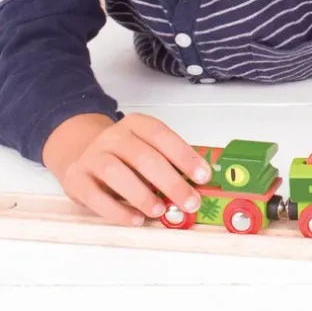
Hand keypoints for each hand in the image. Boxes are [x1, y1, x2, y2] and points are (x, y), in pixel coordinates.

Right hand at [41, 113, 210, 226]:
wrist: (79, 151)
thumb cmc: (124, 154)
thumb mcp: (146, 147)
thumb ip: (168, 161)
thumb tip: (197, 182)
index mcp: (136, 124)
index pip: (162, 136)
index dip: (185, 156)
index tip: (203, 176)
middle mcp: (113, 136)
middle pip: (144, 157)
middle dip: (171, 182)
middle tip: (189, 202)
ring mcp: (92, 156)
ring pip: (117, 174)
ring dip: (143, 195)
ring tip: (161, 211)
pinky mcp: (75, 179)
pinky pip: (96, 197)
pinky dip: (118, 211)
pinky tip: (136, 219)